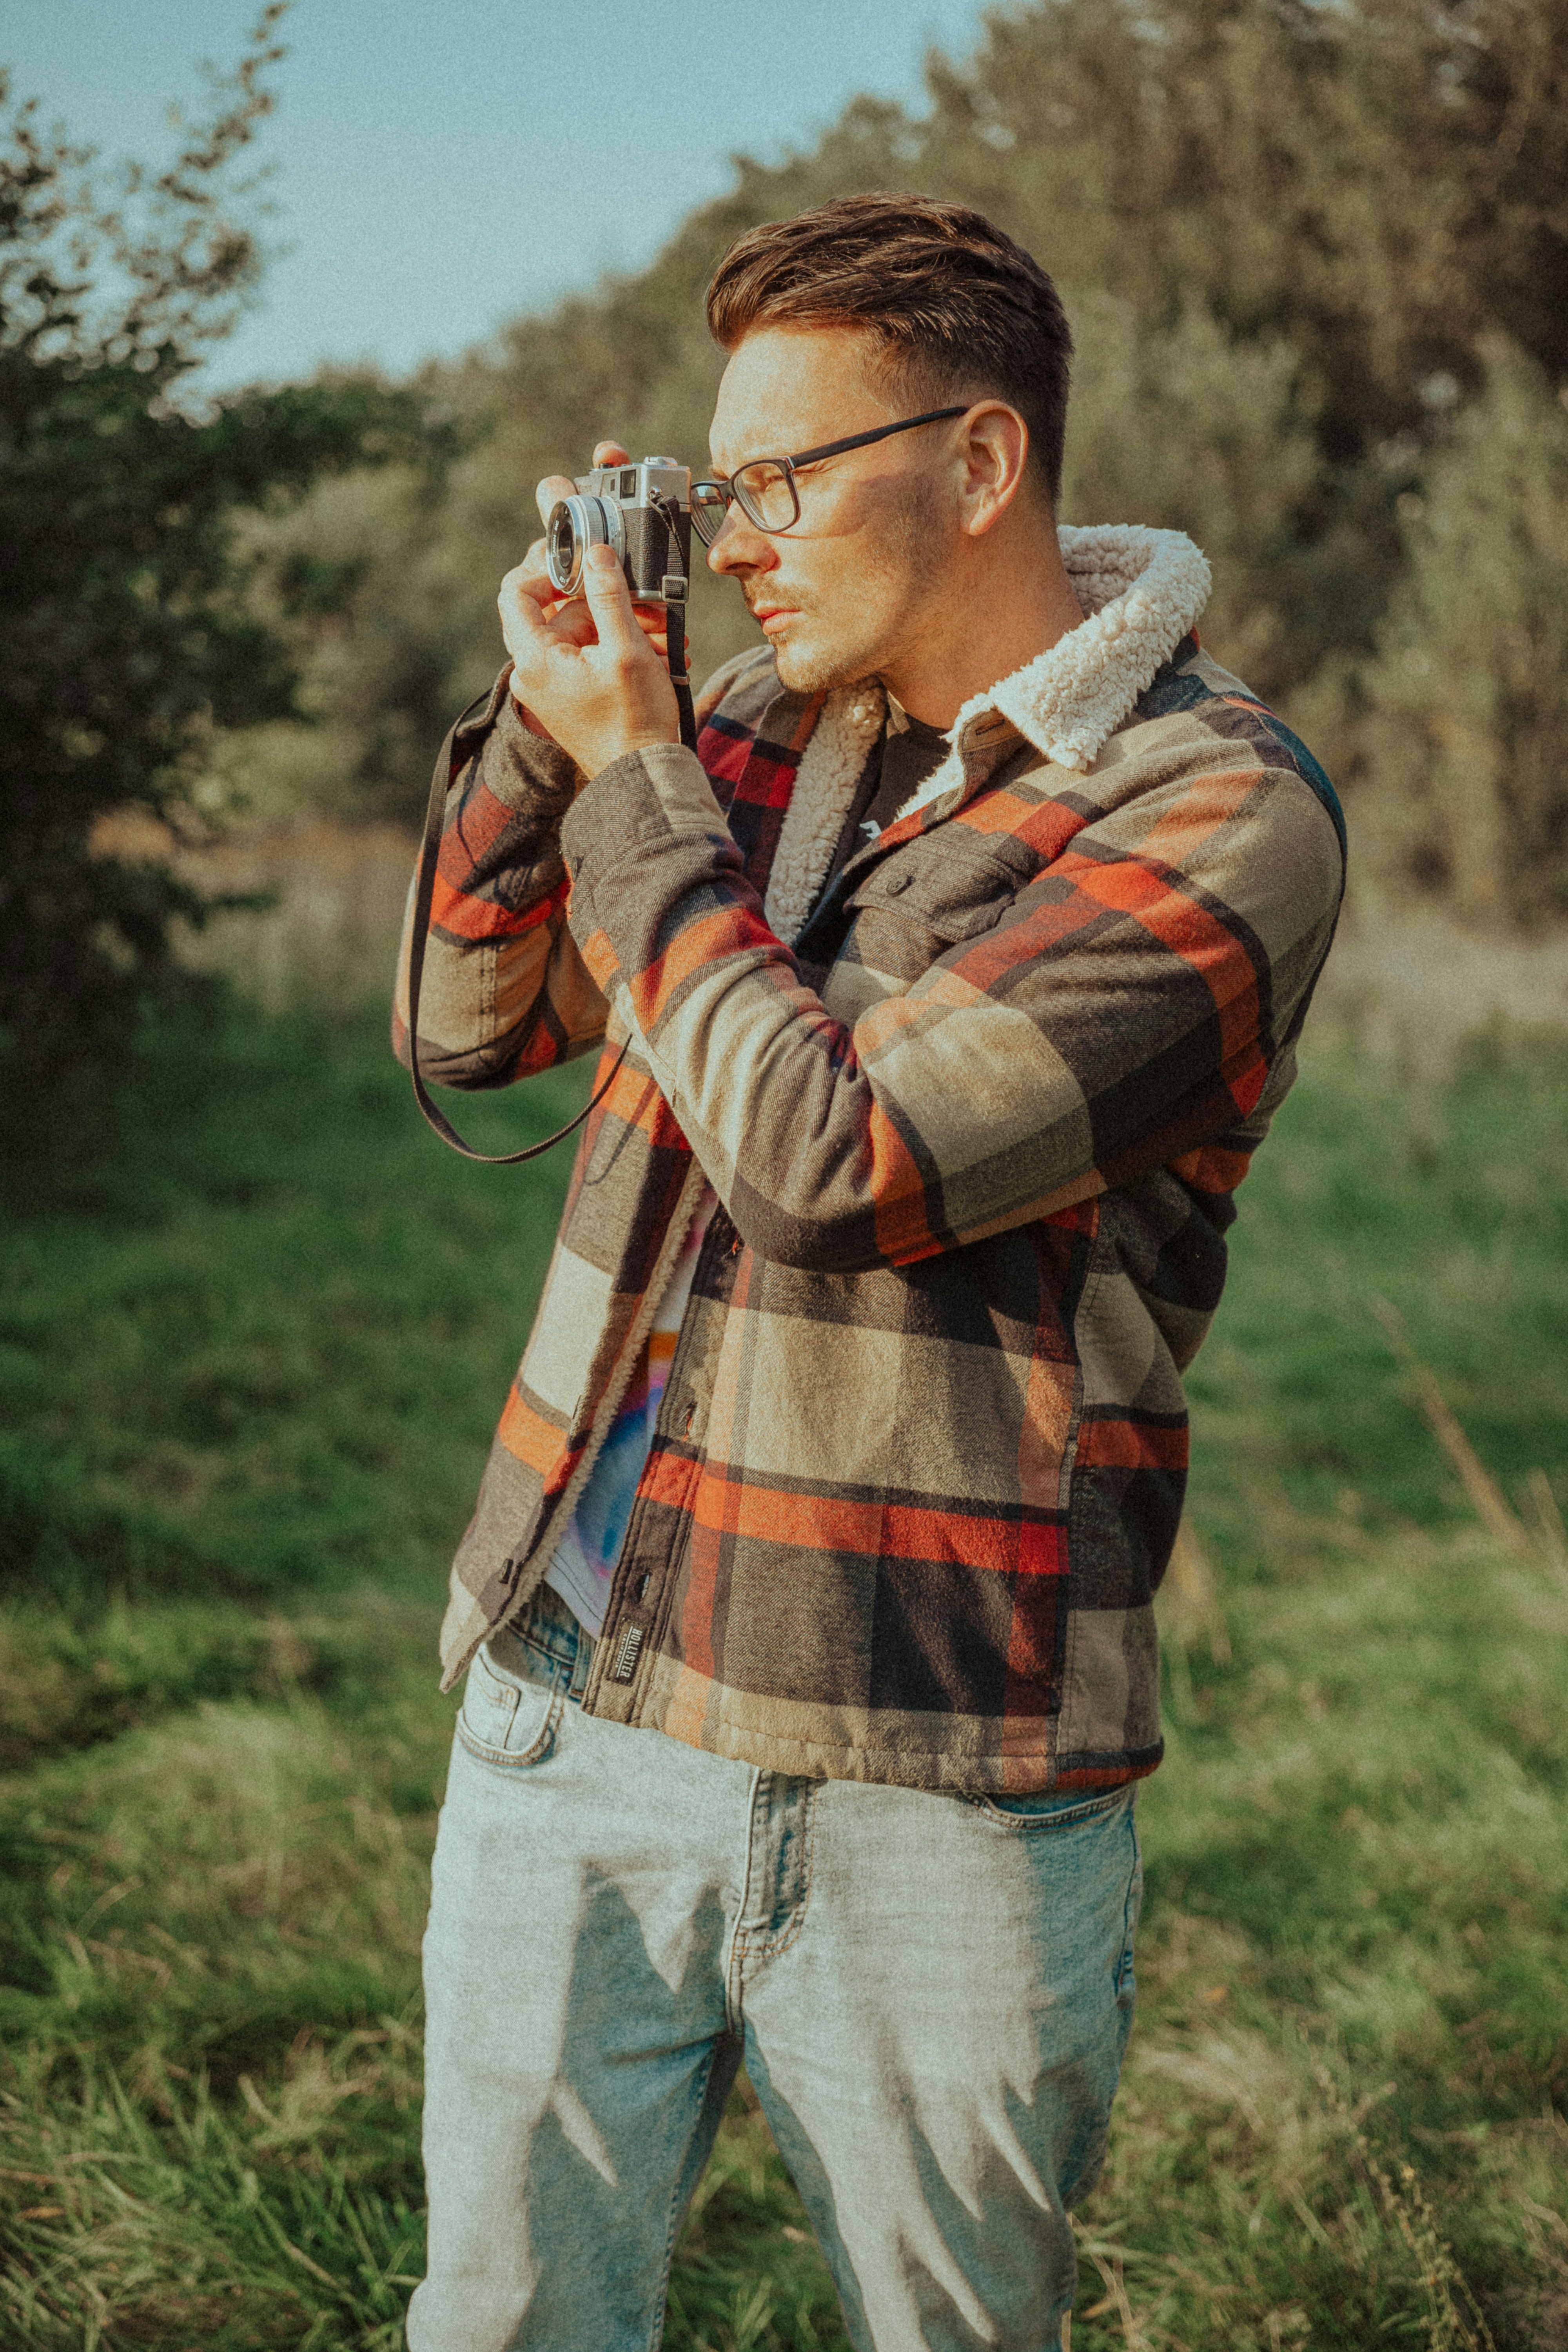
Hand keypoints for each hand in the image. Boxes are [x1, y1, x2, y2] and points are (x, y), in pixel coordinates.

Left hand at [499, 440, 682, 772]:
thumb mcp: (626, 649)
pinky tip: (658, 652)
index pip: (517, 593)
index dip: (546, 569)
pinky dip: (620, 648)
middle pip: (559, 611)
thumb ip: (608, 595)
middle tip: (646, 603)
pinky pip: (589, 656)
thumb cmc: (634, 720)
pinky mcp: (569, 694)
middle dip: (605, 602)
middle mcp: (532, 672)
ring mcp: (550, 685)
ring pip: (582, 633)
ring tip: (665, 636)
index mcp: (534, 659)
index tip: (583, 565)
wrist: (642, 776)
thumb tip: (595, 553)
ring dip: (623, 626)